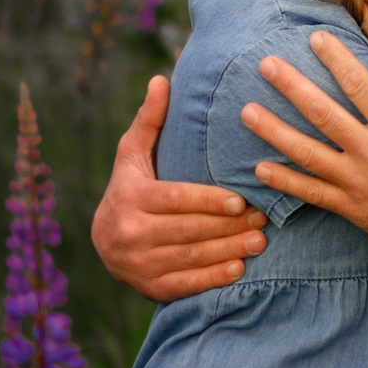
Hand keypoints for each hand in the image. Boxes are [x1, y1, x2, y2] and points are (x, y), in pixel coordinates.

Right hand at [90, 74, 269, 300]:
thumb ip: (150, 120)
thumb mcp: (133, 154)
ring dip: (229, 250)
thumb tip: (161, 79)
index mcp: (129, 197)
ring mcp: (138, 264)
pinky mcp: (150, 288)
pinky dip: (213, 277)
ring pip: (191, 256)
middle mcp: (130, 232)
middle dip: (228, 226)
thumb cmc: (130, 187)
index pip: (176, 199)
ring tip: (261, 240)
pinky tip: (239, 268)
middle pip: (188, 229)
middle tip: (263, 219)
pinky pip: (186, 283)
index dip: (209, 201)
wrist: (104, 241)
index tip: (241, 200)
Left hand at [240, 33, 367, 273]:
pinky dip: (285, 181)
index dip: (335, 57)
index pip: (359, 83)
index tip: (315, 38)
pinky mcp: (353, 209)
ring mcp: (358, 182)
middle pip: (321, 112)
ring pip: (306, 151)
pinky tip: (261, 169)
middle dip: (291, 85)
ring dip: (274, 130)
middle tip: (265, 65)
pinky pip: (312, 193)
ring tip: (246, 113)